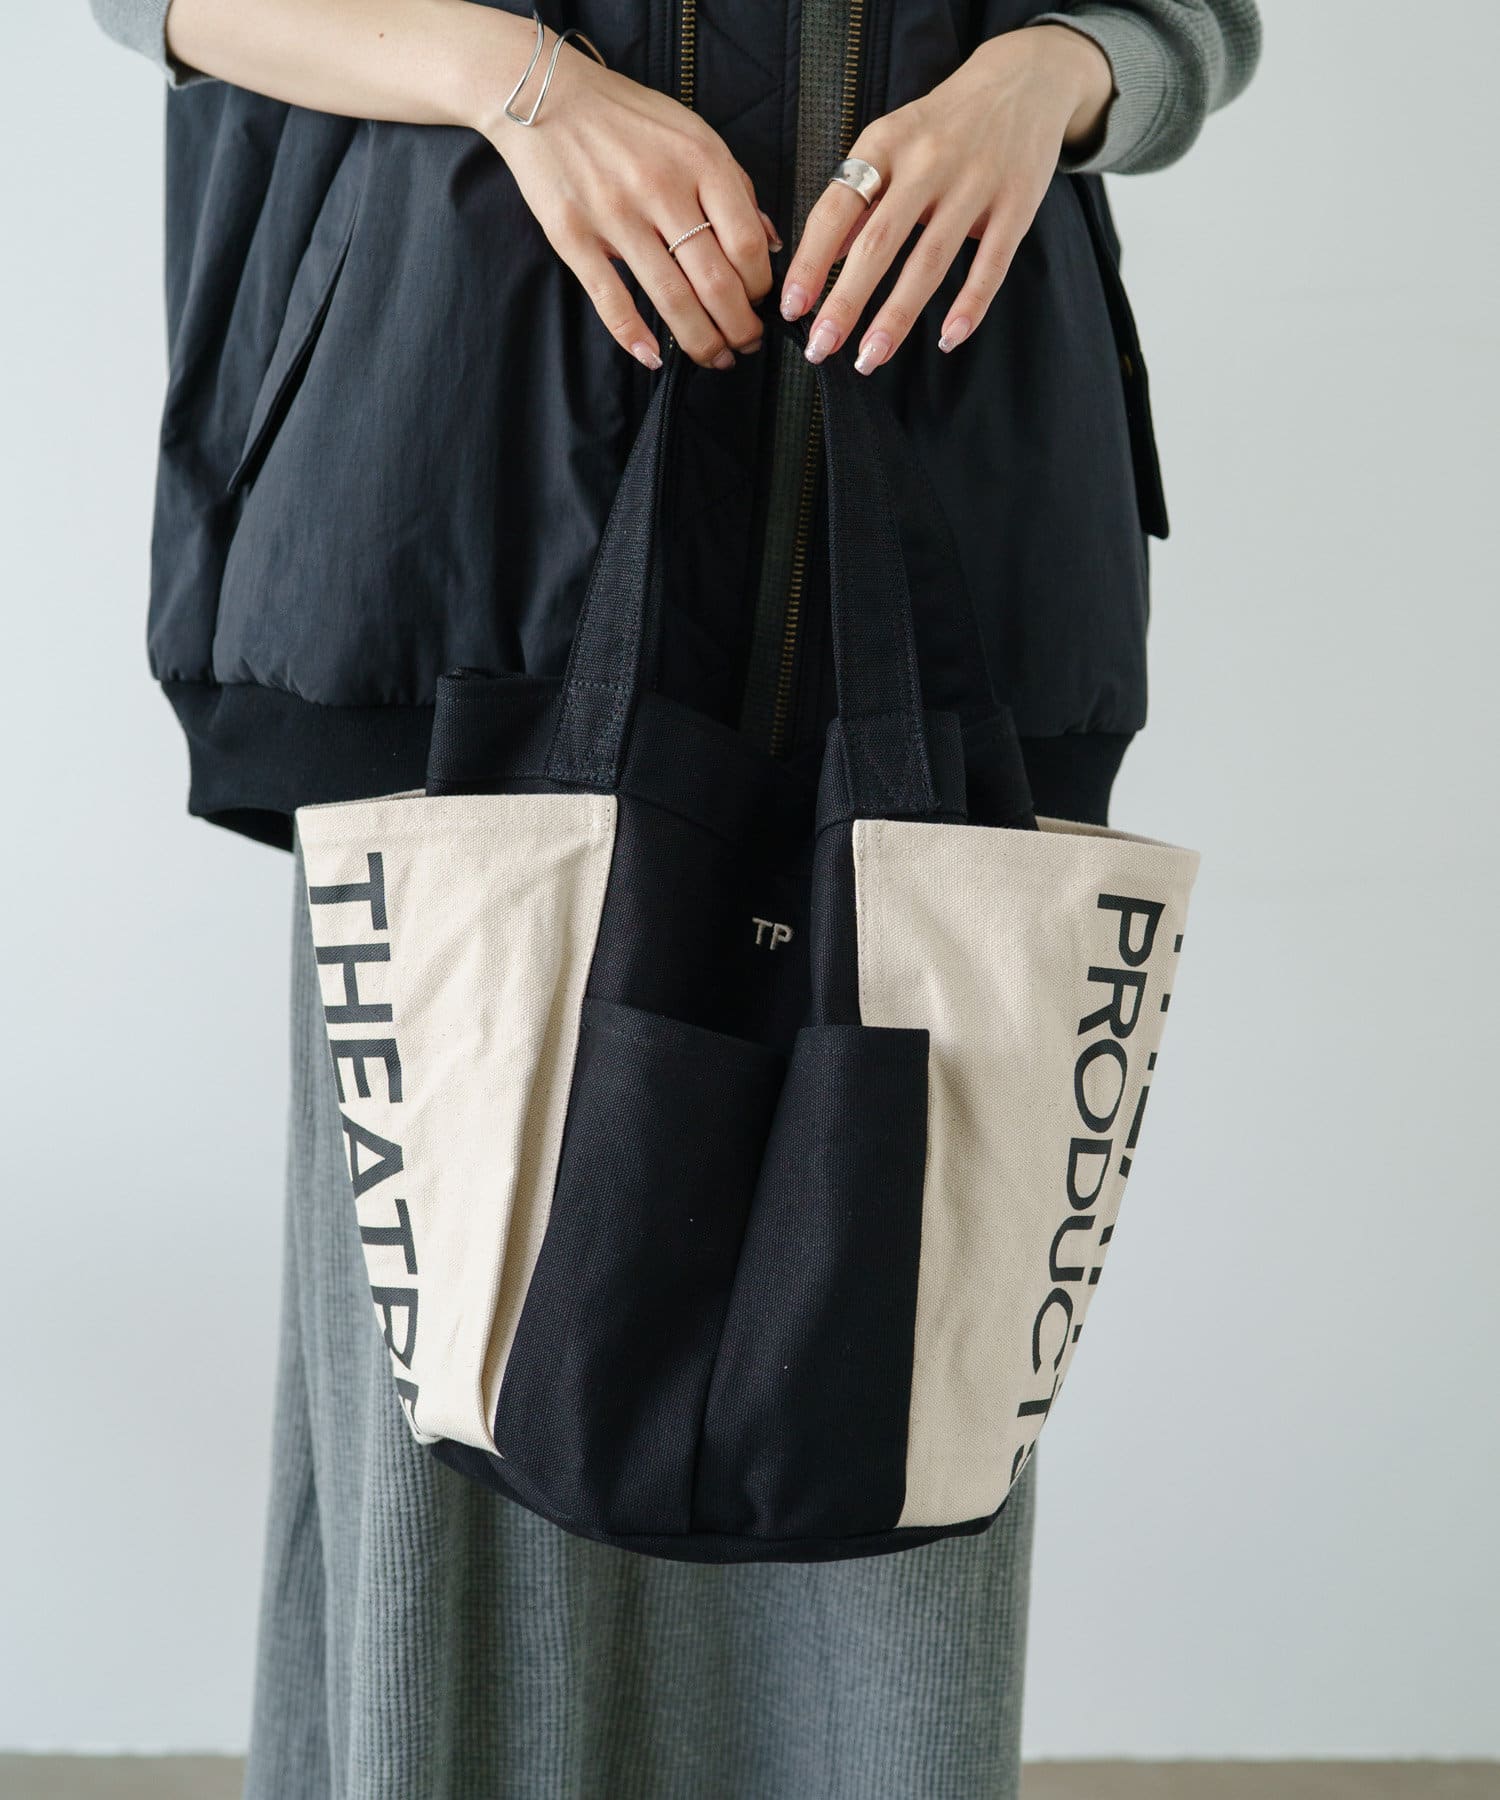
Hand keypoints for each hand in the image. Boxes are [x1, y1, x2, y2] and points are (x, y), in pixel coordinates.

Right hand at [475, 25, 780, 369]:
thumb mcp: (692, 133)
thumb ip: (734, 186)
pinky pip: (611, 300)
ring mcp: (615, 214)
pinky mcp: (573, 236)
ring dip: (700, 341)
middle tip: (746, 345)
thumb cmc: (627, 118)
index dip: (760, 286)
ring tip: (714, 357)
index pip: (746, 243)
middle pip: (715, 281)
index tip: (759, 302)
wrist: (545, 95)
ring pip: (671, 299)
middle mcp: (661, 187)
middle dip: (739, 326)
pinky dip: (635, 337)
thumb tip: (770, 243)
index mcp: (699, 159)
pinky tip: (653, 357)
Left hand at [779, 24, 1112, 371]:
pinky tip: (947, 339)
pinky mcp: (1017, 202)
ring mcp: (975, 182)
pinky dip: (970, 304)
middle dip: (845, 301)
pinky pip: (991, 263)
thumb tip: (822, 262)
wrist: (1023, 81)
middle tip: (820, 348)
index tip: (791, 308)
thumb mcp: (890, 143)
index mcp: (885, 143)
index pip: (836, 209)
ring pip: (929, 259)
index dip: (811, 261)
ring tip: (870, 357)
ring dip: (897, 316)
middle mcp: (927, 161)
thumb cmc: (942, 125)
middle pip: (878, 242)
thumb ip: (858, 200)